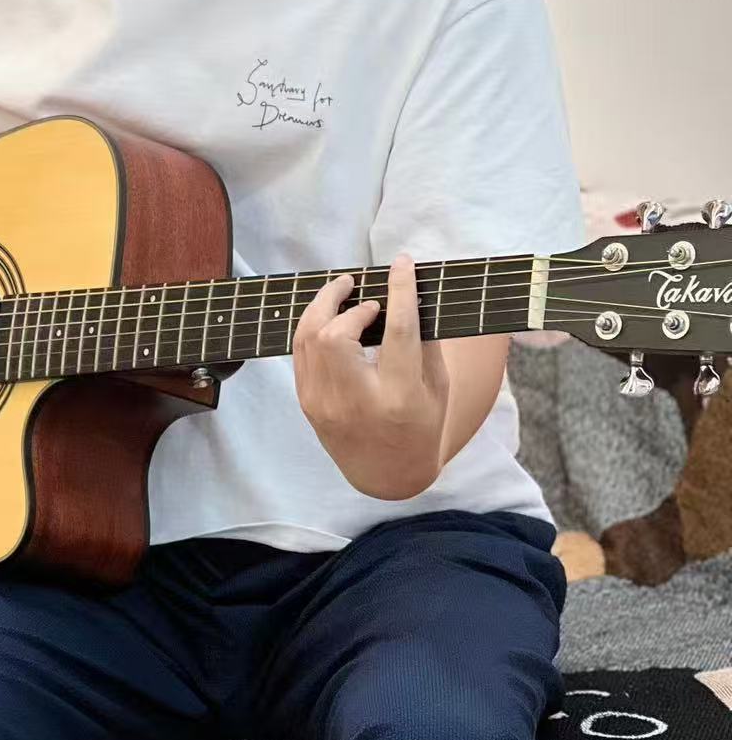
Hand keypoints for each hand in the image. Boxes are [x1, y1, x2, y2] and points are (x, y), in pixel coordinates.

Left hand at [291, 253, 450, 499]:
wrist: (388, 475)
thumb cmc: (422, 425)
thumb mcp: (439, 387)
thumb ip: (427, 340)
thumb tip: (410, 291)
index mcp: (399, 397)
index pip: (396, 333)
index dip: (399, 292)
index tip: (402, 263)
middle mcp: (356, 402)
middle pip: (335, 335)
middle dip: (345, 302)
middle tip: (361, 288)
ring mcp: (324, 404)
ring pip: (308, 340)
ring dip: (323, 307)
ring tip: (342, 290)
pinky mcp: (307, 403)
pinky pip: (300, 352)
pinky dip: (312, 327)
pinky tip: (328, 315)